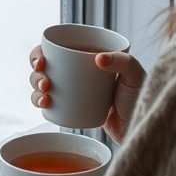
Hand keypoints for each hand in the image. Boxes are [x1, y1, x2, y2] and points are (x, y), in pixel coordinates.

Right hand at [29, 45, 145, 143]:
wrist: (138, 127)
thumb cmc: (140, 97)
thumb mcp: (134, 75)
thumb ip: (122, 62)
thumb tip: (98, 59)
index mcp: (87, 54)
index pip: (56, 48)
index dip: (41, 52)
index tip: (41, 62)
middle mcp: (77, 70)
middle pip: (45, 66)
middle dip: (36, 72)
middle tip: (45, 82)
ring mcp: (73, 89)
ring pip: (43, 83)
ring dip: (35, 87)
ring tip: (45, 96)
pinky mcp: (71, 107)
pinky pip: (49, 102)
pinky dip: (39, 101)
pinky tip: (43, 105)